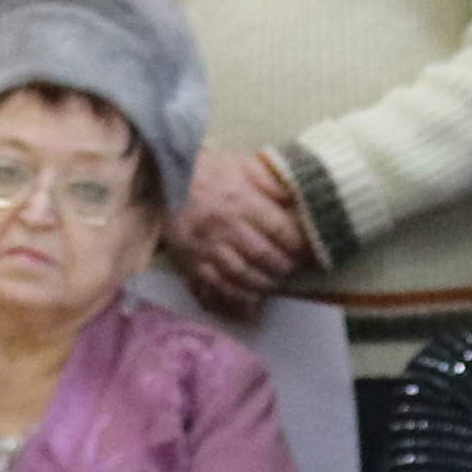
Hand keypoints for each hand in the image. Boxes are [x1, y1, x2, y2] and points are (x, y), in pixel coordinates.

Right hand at [169, 146, 308, 314]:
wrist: (165, 180)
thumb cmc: (211, 173)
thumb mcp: (245, 165)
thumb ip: (275, 180)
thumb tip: (302, 196)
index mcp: (241, 202)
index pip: (279, 229)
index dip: (298, 244)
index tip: (307, 251)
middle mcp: (225, 227)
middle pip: (262, 256)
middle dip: (282, 267)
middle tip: (289, 270)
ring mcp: (206, 248)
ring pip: (240, 275)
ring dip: (261, 285)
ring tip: (271, 286)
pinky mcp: (191, 262)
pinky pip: (214, 287)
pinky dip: (233, 299)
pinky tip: (249, 306)